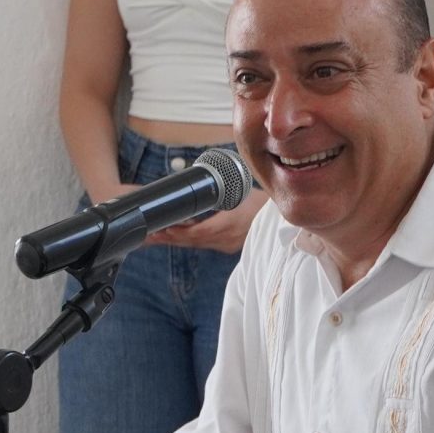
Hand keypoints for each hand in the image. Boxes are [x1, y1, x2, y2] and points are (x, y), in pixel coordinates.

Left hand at [148, 189, 265, 252]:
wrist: (282, 219)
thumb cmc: (263, 203)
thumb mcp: (241, 193)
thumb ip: (220, 194)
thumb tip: (197, 186)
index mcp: (228, 226)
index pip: (196, 233)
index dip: (178, 232)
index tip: (163, 228)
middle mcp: (226, 239)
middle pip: (193, 241)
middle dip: (171, 238)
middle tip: (151, 235)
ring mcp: (228, 245)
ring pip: (197, 244)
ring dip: (178, 240)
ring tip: (158, 236)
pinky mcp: (229, 246)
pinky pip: (206, 244)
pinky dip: (191, 239)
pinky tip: (179, 236)